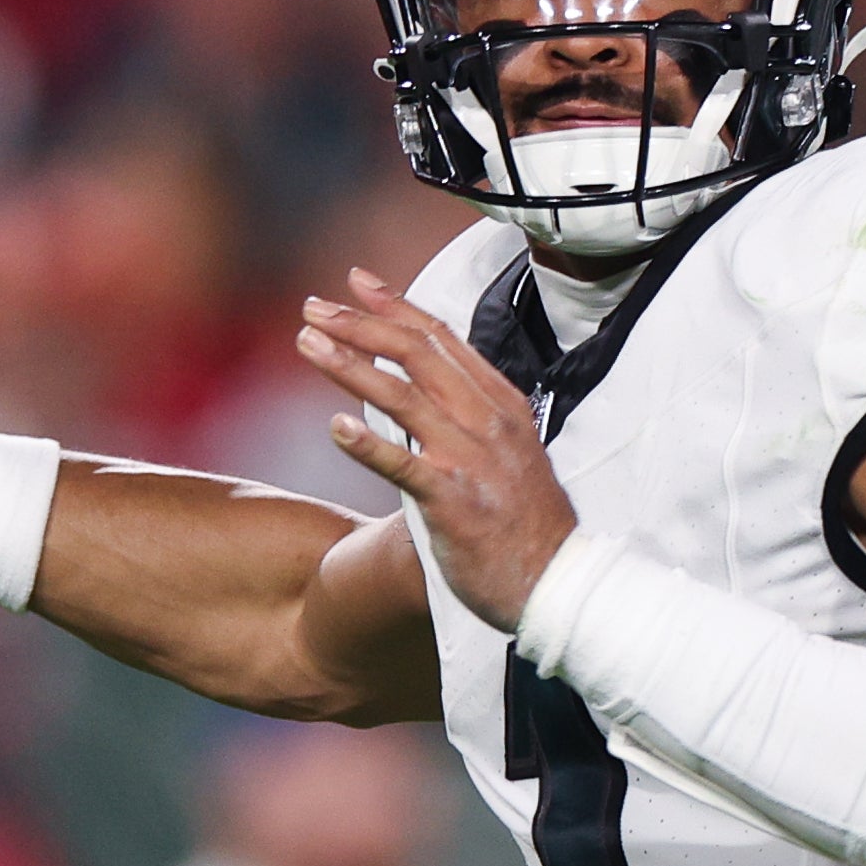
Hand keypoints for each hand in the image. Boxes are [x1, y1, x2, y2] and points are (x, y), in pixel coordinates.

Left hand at [298, 267, 573, 630]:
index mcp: (500, 403)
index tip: (356, 283)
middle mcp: (486, 421)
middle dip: (360, 324)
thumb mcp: (509, 451)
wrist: (558, 582)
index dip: (395, 306)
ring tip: (307, 343)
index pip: (442, 338)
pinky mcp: (453, 501)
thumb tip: (427, 392)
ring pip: (402, 395)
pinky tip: (334, 427)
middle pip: (417, 352)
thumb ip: (472, 416)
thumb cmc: (529, 524)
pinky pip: (403, 464)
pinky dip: (367, 444)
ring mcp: (470, 459)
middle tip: (314, 307)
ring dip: (349, 364)